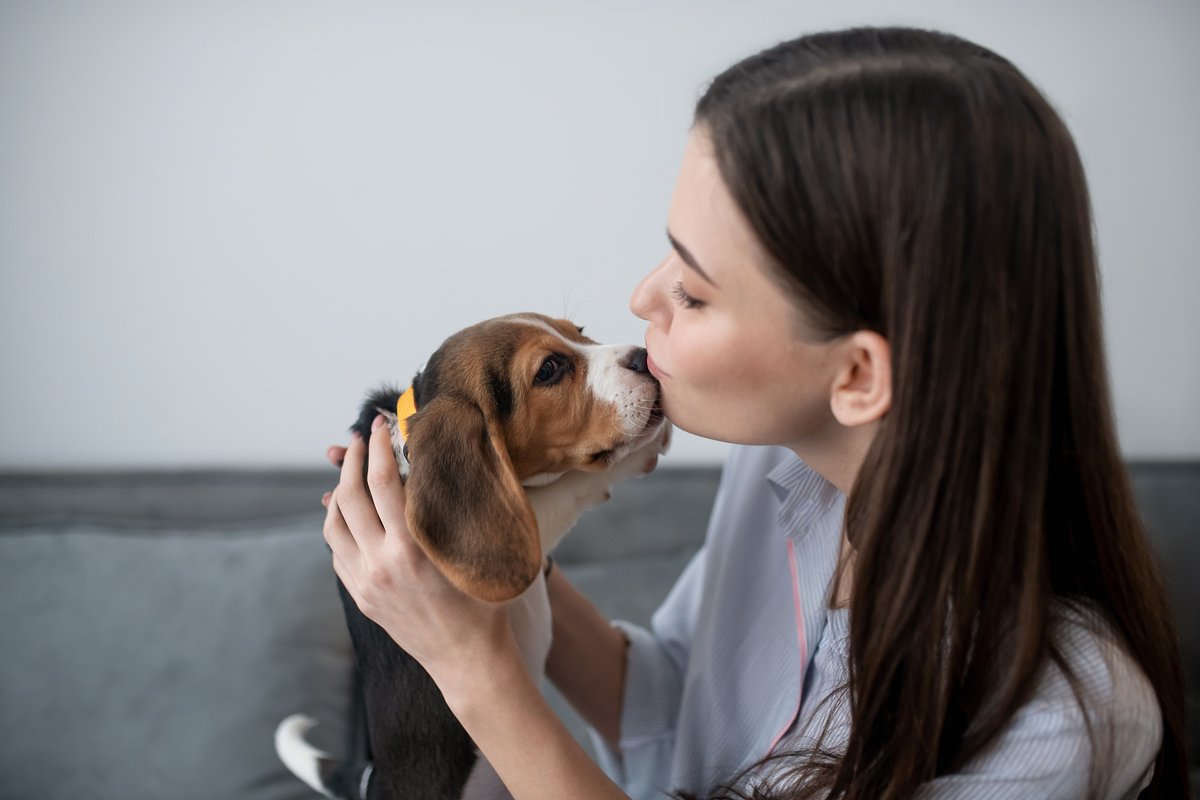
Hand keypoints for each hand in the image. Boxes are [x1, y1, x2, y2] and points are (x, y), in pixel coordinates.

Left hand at [322, 415, 516, 686]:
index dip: (379, 448)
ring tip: (351, 471)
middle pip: (349, 496)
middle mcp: (380, 565)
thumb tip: (445, 464)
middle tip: (360, 439)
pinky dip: (340, 523)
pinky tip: (352, 511)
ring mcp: (365, 583)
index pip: (382, 483)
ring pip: (333, 525)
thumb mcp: (477, 550)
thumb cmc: (485, 603)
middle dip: (352, 460)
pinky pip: (337, 551)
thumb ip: (461, 508)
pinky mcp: (361, 596)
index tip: (381, 426)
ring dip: (339, 491)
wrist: (468, 659)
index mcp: (411, 549)